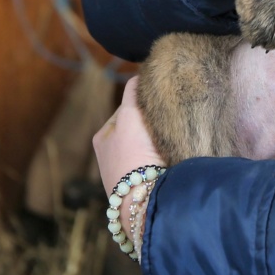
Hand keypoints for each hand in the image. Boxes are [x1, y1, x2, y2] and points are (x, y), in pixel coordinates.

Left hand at [92, 76, 165, 197]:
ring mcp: (127, 170)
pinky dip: (164, 153)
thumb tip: (137, 76)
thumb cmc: (133, 155)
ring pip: (148, 141)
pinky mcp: (143, 183)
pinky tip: (172, 152)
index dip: (143, 103)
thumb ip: (132, 93)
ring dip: (159, 137)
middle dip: (150, 121)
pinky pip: (156, 158)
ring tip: (171, 137)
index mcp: (102, 137)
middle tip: (166, 120)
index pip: (126, 108)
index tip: (157, 104)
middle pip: (138, 125)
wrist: (145, 198)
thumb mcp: (130, 117)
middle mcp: (111, 153)